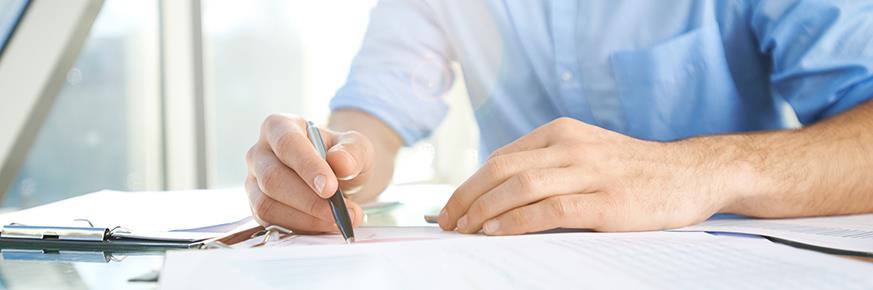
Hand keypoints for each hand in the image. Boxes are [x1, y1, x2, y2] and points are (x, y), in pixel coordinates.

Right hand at [245, 114, 372, 232]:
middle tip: (338, 212)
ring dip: (305, 218)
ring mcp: (254, 181)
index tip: (330, 187)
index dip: (307, 166)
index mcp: (279, 126)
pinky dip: (300, 228)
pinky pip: (271, 222)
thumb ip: (353, 151)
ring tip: (337, 220)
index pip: (287, 144)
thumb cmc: (341, 156)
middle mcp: (260, 152)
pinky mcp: (257, 207)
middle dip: (308, 200)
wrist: (337, 177)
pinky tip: (324, 226)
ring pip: (267, 204)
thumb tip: (341, 162)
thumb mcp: (356, 147)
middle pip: (272, 178)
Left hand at [437, 117, 734, 234]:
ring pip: (520, 186)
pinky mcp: (608, 202)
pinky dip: (517, 221)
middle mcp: (572, 147)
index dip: (470, 183)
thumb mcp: (587, 153)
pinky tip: (497, 232)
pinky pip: (550, 210)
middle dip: (467, 197)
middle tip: (448, 222)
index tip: (452, 206)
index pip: (501, 157)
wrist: (692, 174)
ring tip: (465, 230)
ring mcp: (591, 173)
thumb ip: (548, 165)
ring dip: (484, 209)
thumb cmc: (634, 170)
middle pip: (502, 169)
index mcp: (562, 132)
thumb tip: (498, 192)